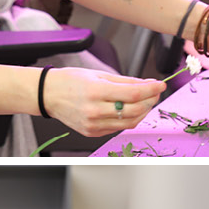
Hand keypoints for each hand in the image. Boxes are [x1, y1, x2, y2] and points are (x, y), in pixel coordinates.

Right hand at [43, 67, 163, 136]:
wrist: (47, 95)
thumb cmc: (70, 81)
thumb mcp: (98, 74)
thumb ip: (125, 81)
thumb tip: (148, 84)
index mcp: (95, 92)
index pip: (132, 94)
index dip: (150, 90)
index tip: (160, 85)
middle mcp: (94, 111)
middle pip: (134, 110)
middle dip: (150, 101)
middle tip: (155, 92)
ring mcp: (93, 125)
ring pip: (129, 122)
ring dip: (143, 111)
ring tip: (145, 101)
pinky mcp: (93, 133)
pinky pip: (118, 127)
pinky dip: (129, 118)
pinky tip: (130, 109)